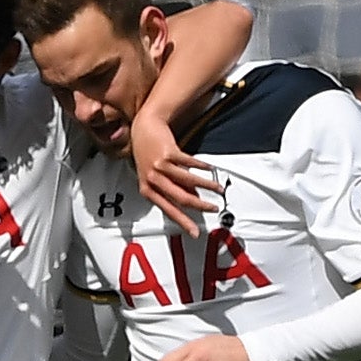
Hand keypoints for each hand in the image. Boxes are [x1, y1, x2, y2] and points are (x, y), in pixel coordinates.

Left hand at [131, 106, 219, 225]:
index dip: (184, 222)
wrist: (143, 128)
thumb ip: (173, 189)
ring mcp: (160, 166)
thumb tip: (193, 199)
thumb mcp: (156, 176)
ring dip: (207, 186)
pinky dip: (202, 167)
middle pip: (181, 198)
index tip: (195, 231)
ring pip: (188, 182)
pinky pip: (190, 163)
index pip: (169, 210)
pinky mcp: (169, 152)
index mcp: (148, 190)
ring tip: (218, 189)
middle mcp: (153, 179)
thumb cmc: (147, 153)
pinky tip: (210, 169)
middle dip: (200, 206)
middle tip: (213, 209)